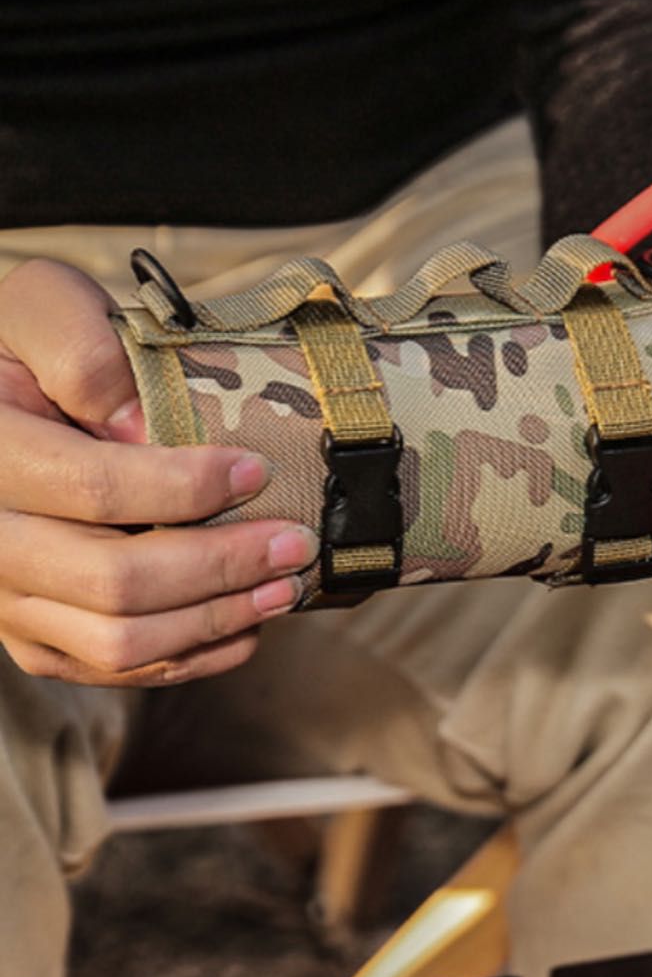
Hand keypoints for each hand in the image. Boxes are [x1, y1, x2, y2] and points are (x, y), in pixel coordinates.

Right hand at [0, 259, 317, 685]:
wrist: (3, 403)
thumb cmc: (34, 348)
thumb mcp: (44, 306)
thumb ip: (80, 347)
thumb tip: (138, 425)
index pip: (92, 488)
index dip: (183, 487)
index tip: (255, 470)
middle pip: (114, 582)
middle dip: (220, 566)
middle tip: (296, 542)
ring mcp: (6, 599)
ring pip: (118, 641)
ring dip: (216, 619)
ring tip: (287, 586)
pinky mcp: (36, 636)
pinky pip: (112, 671)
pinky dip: (191, 658)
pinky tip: (247, 627)